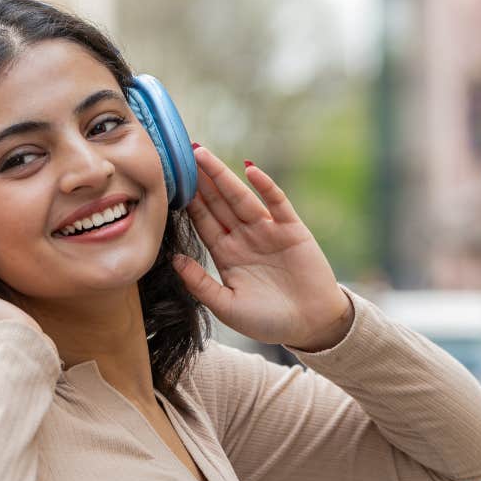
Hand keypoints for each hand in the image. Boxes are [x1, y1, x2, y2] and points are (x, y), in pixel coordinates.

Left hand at [173, 145, 351, 350]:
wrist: (311, 326)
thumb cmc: (268, 321)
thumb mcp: (227, 306)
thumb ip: (200, 284)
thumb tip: (175, 260)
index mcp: (227, 255)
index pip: (203, 222)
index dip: (187, 202)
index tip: (169, 182)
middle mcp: (244, 238)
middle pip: (217, 203)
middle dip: (200, 181)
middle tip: (181, 154)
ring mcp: (267, 231)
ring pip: (240, 197)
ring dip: (222, 176)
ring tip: (203, 155)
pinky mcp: (292, 229)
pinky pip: (276, 202)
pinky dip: (265, 186)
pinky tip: (249, 170)